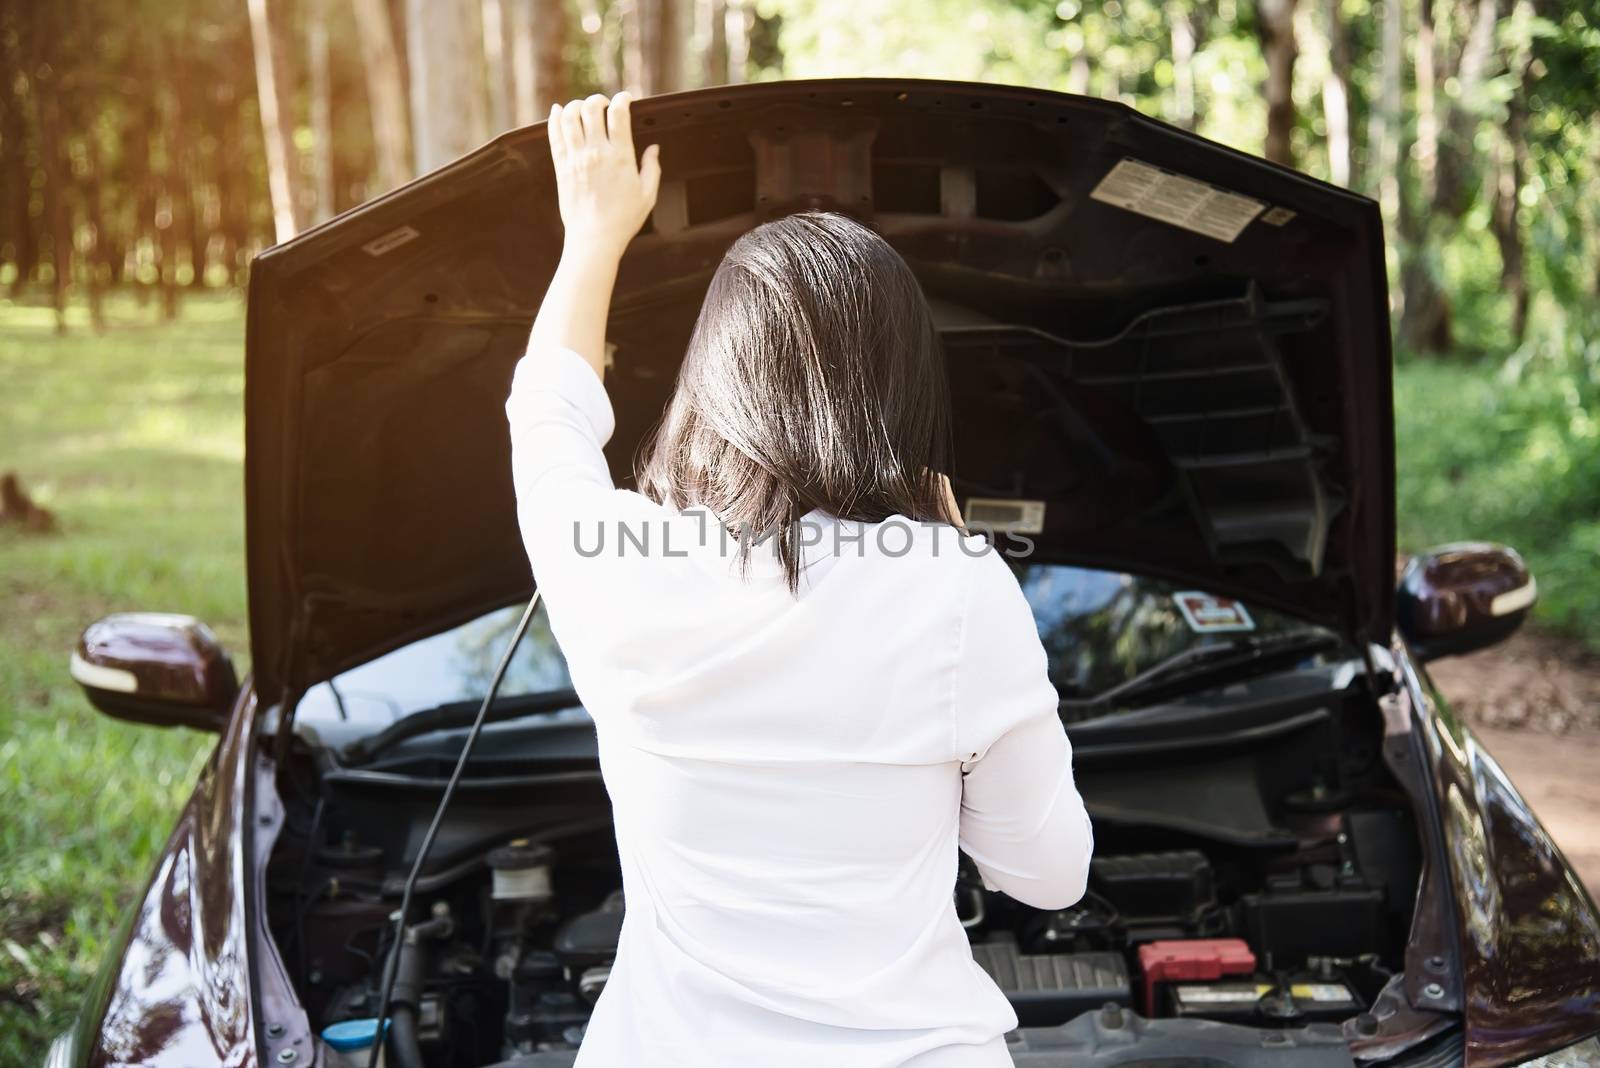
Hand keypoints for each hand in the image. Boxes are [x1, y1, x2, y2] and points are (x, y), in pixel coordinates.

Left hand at [548, 92, 661, 259]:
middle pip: (591, 108)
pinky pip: (554, 135)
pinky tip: (559, 111)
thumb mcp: (647, 194)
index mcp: (621, 157)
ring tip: (583, 109)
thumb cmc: (624, 219)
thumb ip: (652, 168)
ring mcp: (576, 158)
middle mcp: (596, 152)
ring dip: (576, 105)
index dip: (623, 99)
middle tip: (603, 106)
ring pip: (570, 116)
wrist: (594, 238)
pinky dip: (555, 118)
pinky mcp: (562, 167)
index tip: (626, 99)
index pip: (619, 114)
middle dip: (598, 100)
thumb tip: (654, 148)